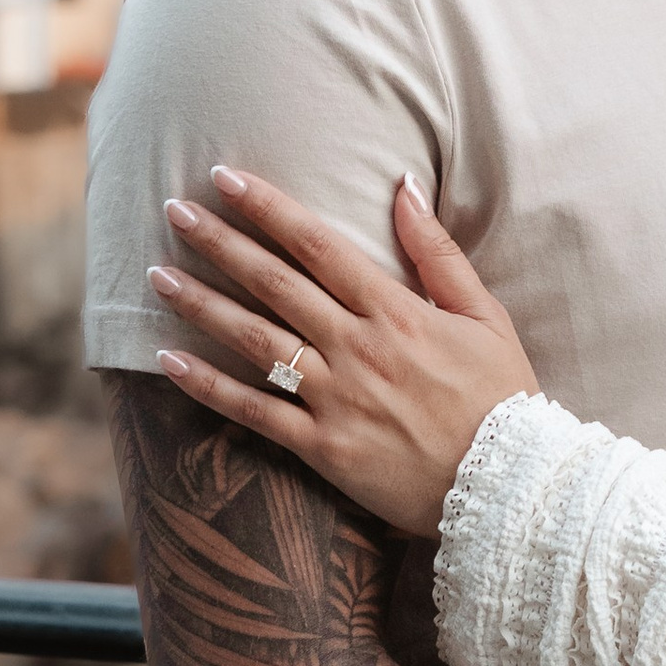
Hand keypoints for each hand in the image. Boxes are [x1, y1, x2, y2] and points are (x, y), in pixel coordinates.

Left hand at [150, 168, 536, 537]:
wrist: (508, 487)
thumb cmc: (501, 396)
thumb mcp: (485, 314)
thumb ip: (437, 251)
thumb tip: (404, 186)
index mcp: (396, 311)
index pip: (318, 245)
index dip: (268, 207)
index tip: (225, 178)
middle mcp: (358, 348)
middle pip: (275, 284)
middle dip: (220, 243)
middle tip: (173, 211)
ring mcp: (337, 399)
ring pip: (255, 341)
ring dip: (201, 305)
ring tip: (157, 275)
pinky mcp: (324, 448)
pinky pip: (255, 412)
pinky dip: (209, 387)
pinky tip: (169, 361)